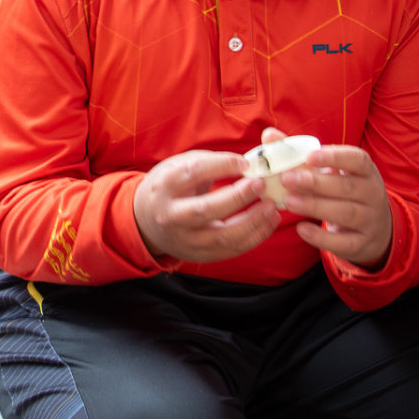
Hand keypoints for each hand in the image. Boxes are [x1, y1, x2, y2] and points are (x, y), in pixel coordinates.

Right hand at [132, 149, 282, 263]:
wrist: (146, 220)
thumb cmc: (170, 187)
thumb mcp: (179, 166)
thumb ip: (209, 163)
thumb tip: (248, 164)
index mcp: (164, 186)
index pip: (193, 173)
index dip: (221, 166)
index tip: (245, 162)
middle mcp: (171, 215)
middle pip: (205, 210)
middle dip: (237, 198)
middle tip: (261, 185)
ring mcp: (185, 240)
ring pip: (222, 237)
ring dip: (252, 222)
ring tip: (271, 206)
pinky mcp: (199, 256)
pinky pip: (231, 250)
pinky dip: (254, 237)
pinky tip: (268, 222)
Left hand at [277, 135, 392, 268]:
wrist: (373, 230)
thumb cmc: (341, 192)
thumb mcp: (329, 172)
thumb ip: (299, 155)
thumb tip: (269, 135)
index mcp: (366, 171)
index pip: (357, 160)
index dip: (334, 157)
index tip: (309, 156)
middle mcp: (373, 194)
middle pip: (347, 187)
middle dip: (316, 183)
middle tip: (287, 179)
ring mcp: (370, 220)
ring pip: (345, 213)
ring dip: (315, 206)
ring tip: (289, 202)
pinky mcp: (361, 244)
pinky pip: (343, 242)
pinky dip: (321, 237)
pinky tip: (301, 229)